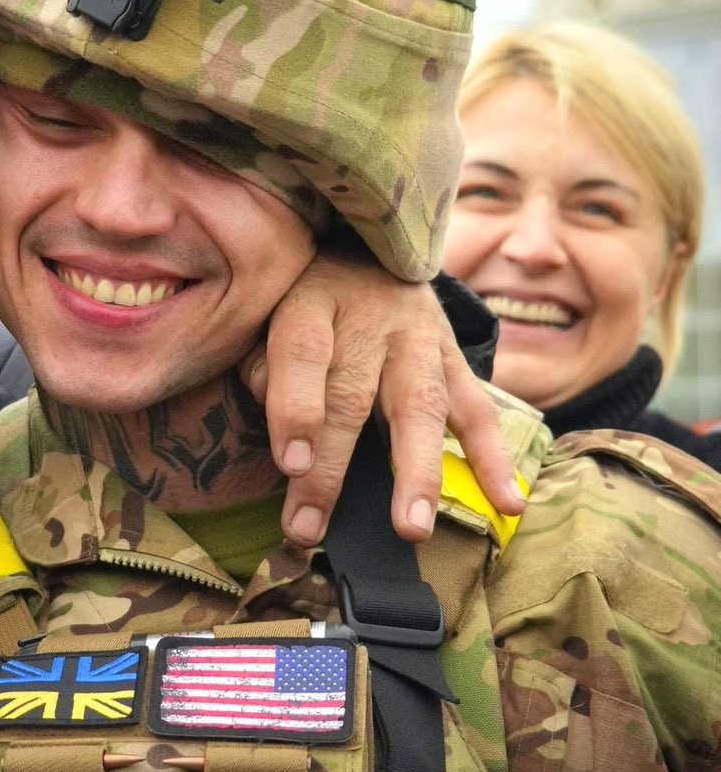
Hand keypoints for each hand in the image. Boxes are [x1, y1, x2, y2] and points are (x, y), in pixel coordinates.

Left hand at [244, 249, 524, 546]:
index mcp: (312, 301)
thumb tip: (282, 434)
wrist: (371, 243)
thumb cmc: (304, 293)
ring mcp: (420, 339)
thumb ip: (263, 365)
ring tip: (411, 528)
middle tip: (310, 528)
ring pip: (418, 407)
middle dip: (331, 468)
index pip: (303, 353)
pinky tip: (508, 505)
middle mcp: (370, 318)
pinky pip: (478, 411)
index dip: (295, 407)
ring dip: (416, 472)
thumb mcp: (269, 308)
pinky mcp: (454, 359)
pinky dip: (495, 460)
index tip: (288, 463)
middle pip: (351, 395)